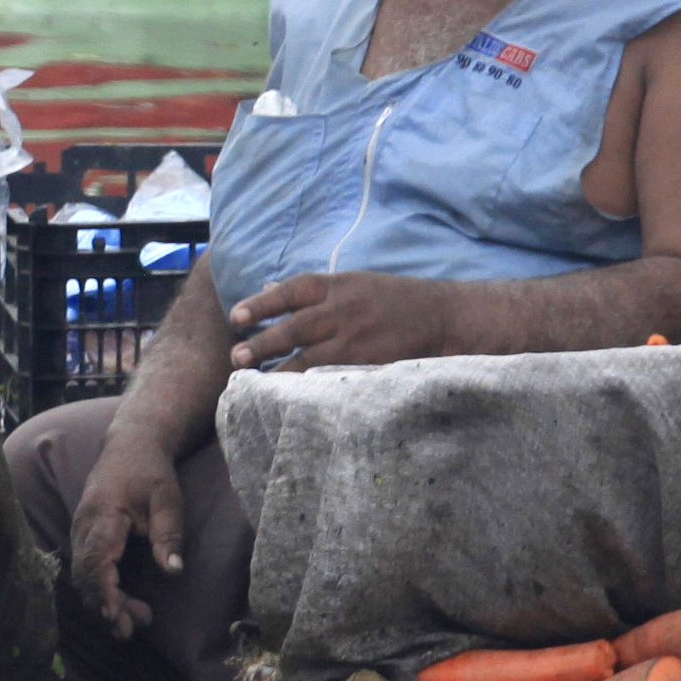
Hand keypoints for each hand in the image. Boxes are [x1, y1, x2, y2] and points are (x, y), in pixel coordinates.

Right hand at [64, 439, 183, 637]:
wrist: (129, 444)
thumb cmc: (150, 471)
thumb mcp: (167, 498)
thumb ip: (168, 534)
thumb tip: (173, 571)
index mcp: (102, 515)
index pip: (94, 560)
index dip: (102, 591)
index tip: (114, 616)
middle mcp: (83, 526)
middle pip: (84, 575)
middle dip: (103, 606)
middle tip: (131, 630)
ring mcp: (79, 532)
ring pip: (82, 577)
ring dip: (103, 602)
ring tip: (133, 622)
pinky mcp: (84, 538)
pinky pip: (85, 570)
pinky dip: (100, 591)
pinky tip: (121, 605)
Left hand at [230, 270, 458, 371]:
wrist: (444, 317)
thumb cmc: (394, 300)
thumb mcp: (354, 283)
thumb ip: (313, 290)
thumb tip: (267, 288)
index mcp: (339, 285)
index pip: (292, 290)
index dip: (261, 302)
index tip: (236, 316)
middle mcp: (345, 310)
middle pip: (295, 327)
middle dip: (263, 343)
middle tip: (236, 357)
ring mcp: (357, 340)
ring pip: (308, 358)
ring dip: (279, 371)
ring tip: (253, 382)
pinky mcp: (369, 365)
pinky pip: (331, 378)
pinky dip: (309, 387)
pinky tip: (289, 397)